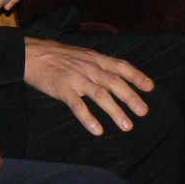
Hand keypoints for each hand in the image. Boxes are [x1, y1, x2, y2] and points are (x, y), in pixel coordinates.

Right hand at [23, 38, 153, 135]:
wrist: (34, 54)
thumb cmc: (61, 56)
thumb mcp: (85, 55)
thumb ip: (100, 64)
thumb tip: (118, 73)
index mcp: (96, 59)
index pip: (121, 66)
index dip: (136, 76)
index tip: (150, 87)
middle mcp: (90, 68)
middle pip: (114, 82)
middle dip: (130, 97)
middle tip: (143, 111)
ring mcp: (77, 78)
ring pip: (100, 95)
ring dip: (115, 111)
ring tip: (127, 125)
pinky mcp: (63, 89)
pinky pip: (77, 105)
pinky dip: (88, 118)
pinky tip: (97, 130)